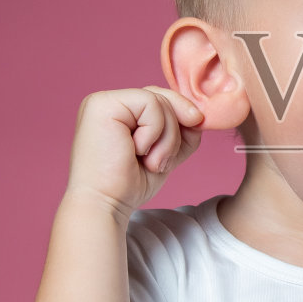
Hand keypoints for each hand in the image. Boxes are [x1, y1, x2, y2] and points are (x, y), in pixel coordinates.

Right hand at [63, 88, 204, 219]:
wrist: (105, 205)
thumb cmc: (128, 184)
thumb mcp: (164, 152)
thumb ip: (182, 131)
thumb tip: (200, 114)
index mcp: (118, 111)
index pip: (160, 100)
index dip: (179, 120)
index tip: (177, 152)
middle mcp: (108, 102)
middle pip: (162, 97)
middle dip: (174, 132)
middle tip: (160, 162)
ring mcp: (102, 101)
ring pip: (160, 101)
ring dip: (166, 138)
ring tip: (149, 161)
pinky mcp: (102, 105)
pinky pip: (150, 104)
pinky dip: (154, 133)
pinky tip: (136, 152)